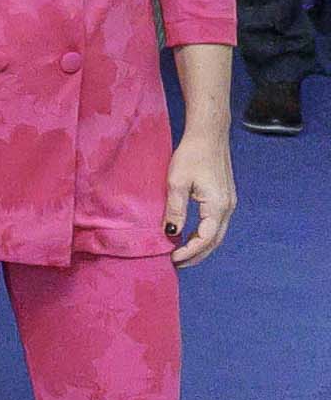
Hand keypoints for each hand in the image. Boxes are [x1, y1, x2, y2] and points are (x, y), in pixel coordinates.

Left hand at [166, 135, 235, 266]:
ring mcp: (229, 203)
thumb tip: (171, 233)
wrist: (209, 135)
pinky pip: (215, 223)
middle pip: (214, 241)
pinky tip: (189, 235)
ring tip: (180, 254)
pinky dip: (203, 234)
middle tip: (176, 264)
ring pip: (216, 234)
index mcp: (217, 206)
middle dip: (196, 255)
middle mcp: (228, 208)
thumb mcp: (176, 182)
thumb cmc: (191, 155)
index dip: (188, 252)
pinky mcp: (225, 197)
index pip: (204, 239)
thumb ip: (175, 209)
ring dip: (200, 246)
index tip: (171, 259)